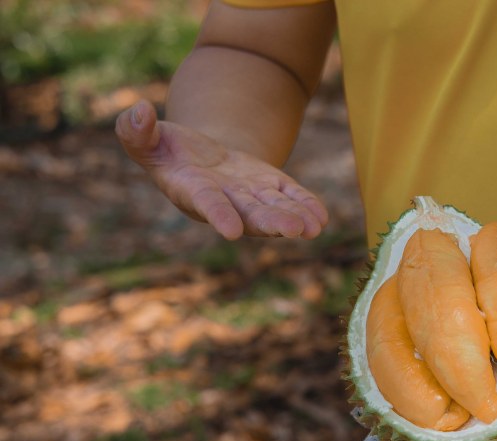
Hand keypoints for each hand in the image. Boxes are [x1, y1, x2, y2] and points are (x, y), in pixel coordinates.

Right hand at [115, 100, 328, 239]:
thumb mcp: (145, 137)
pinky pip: (289, 197)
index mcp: (191, 190)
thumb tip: (138, 111)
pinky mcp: (270, 186)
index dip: (219, 215)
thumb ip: (136, 131)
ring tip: (313, 229)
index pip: (207, 204)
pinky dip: (305, 205)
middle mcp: (225, 200)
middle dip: (269, 222)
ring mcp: (250, 195)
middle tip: (291, 231)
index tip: (232, 231)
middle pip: (248, 214)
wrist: (196, 158)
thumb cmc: (165, 149)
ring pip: (273, 209)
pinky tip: (320, 218)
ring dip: (293, 218)